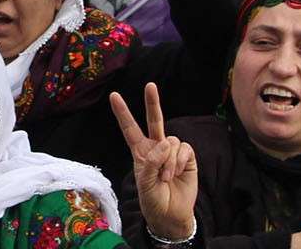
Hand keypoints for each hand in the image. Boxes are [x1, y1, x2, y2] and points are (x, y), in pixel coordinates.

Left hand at [112, 83, 196, 241]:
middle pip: (154, 120)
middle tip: (150, 85)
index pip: (130, 129)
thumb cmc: (153, 199)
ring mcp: (172, 152)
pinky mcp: (187, 157)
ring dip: (168, 161)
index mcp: (141, 152)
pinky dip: (179, 161)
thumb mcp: (144, 183)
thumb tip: (166, 142)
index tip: (114, 96)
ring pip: (171, 140)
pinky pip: (184, 148)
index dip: (123, 113)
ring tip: (166, 177)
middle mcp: (156, 147)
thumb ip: (151, 161)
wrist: (171, 214)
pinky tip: (176, 173)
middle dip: (153, 102)